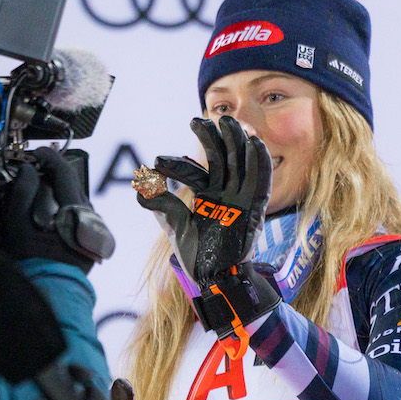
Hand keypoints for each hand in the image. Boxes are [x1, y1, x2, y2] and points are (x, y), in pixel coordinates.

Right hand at [0, 147, 113, 273]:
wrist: (49, 295)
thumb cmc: (33, 266)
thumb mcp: (18, 227)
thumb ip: (21, 194)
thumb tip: (27, 171)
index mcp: (76, 215)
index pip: (66, 174)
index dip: (50, 158)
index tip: (38, 152)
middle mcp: (92, 220)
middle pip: (73, 185)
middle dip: (52, 175)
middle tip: (33, 170)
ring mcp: (95, 230)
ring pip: (77, 199)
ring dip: (59, 191)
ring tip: (38, 192)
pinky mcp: (94, 239)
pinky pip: (80, 214)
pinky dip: (65, 207)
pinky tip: (50, 212)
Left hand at [136, 117, 280, 359]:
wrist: (215, 279)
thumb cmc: (196, 255)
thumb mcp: (175, 227)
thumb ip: (163, 205)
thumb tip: (140, 189)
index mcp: (205, 195)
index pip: (193, 172)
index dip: (177, 165)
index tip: (156, 163)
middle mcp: (224, 192)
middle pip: (222, 158)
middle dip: (212, 138)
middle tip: (198, 120)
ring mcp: (240, 199)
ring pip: (241, 163)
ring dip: (237, 141)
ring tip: (228, 121)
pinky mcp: (255, 209)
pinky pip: (260, 182)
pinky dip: (259, 163)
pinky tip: (254, 144)